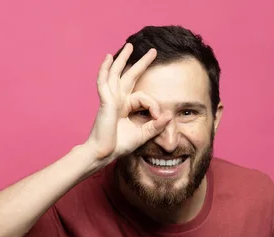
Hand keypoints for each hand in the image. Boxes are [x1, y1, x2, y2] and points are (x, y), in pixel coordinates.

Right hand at [85, 43, 172, 160]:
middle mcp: (118, 100)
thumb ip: (156, 125)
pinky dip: (105, 69)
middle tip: (153, 51)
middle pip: (130, 76)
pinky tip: (108, 58)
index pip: (144, 97)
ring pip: (116, 74)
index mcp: (125, 107)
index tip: (159, 118)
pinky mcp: (105, 101)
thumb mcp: (143, 134)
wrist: (104, 153)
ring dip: (123, 59)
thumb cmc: (119, 146)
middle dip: (141, 63)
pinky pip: (104, 81)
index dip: (154, 105)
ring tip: (130, 46)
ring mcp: (110, 99)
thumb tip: (169, 115)